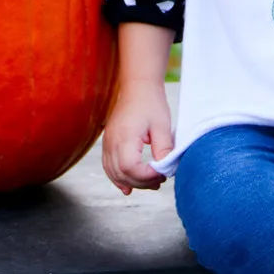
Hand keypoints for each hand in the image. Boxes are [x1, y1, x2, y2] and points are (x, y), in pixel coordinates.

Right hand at [101, 79, 173, 195]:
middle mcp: (112, 141)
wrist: (138, 86)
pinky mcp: (108, 142)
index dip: (147, 176)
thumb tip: (166, 170)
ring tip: (151, 183)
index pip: (130, 168)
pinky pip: (109, 166)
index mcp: (125, 136)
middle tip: (160, 179)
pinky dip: (118, 178)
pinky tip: (129, 186)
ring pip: (113, 173)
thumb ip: (164, 150)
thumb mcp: (162, 126)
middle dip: (142, 183)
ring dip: (132, 183)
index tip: (162, 173)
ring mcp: (107, 142)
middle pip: (121, 174)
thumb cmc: (150, 102)